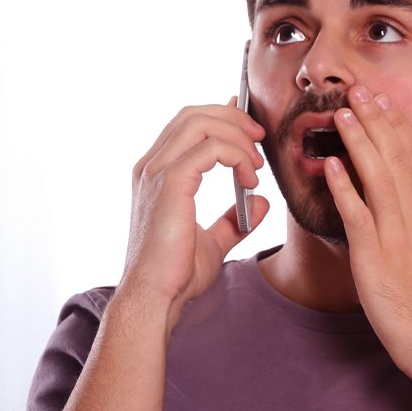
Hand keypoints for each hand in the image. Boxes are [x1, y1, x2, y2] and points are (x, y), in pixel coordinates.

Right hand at [121, 101, 267, 327]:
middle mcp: (150, 167)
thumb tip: (260, 202)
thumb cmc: (175, 275)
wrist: (156, 296)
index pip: (185, 125)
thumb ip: (233, 221)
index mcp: (154, 176)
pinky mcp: (171, 182)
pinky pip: (211, 147)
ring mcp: (157, 172)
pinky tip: (248, 180)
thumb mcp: (213, 243)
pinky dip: (237, 156)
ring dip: (238, 137)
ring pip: (202, 123)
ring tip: (255, 166)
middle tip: (260, 141)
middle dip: (233, 119)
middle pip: (193, 114)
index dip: (221, 116)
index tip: (250, 131)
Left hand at [325, 86, 411, 380]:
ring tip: (342, 113)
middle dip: (377, 122)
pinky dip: (344, 188)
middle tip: (358, 91)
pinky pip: (357, 215)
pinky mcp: (374, 257)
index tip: (384, 104)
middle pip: (397, 159)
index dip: (397, 130)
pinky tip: (332, 164)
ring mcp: (396, 236)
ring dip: (358, 143)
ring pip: (377, 178)